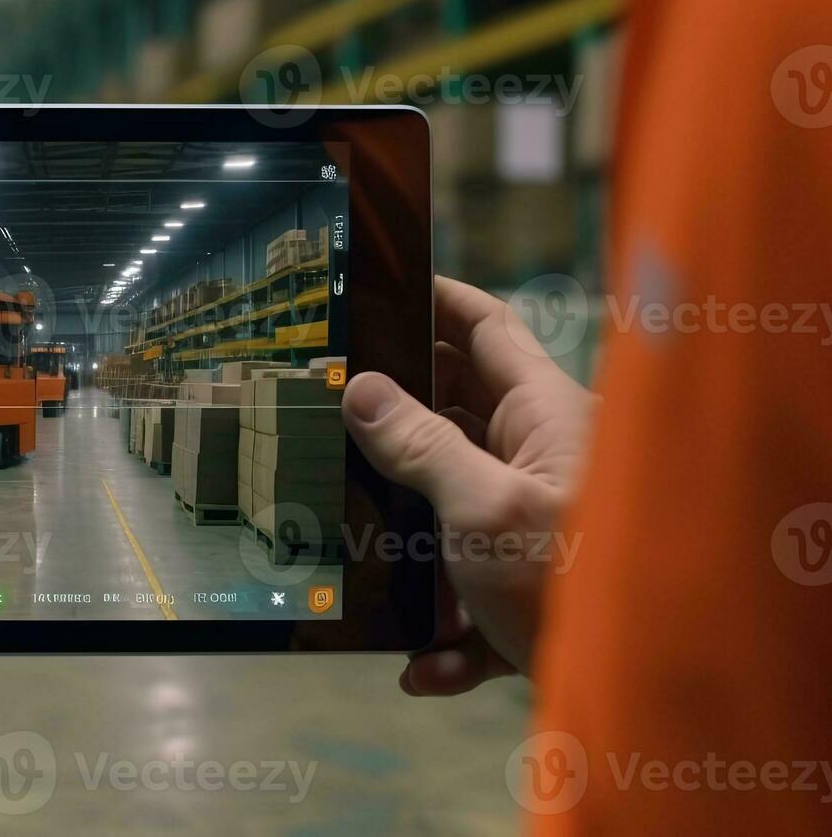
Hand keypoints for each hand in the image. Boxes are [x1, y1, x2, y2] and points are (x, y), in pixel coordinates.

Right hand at [342, 278, 596, 695]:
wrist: (649, 690)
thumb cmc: (573, 577)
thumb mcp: (482, 506)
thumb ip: (419, 444)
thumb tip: (361, 389)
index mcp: (547, 414)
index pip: (488, 329)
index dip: (438, 301)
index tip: (381, 290)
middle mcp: (549, 460)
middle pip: (460, 419)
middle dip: (398, 427)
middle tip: (331, 420)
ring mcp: (543, 528)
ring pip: (458, 513)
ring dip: (413, 543)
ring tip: (363, 555)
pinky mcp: (538, 596)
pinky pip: (476, 600)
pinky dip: (446, 631)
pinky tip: (425, 667)